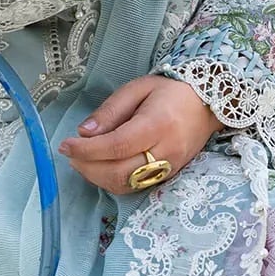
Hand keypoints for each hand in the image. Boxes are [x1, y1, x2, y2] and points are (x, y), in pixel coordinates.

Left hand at [56, 75, 224, 196]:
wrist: (208, 103)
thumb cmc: (171, 90)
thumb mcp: (137, 88)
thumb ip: (110, 111)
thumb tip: (83, 133)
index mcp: (157, 124)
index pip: (117, 145)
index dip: (87, 150)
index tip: (66, 145)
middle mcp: (166, 150)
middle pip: (120, 173)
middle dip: (88, 168)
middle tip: (71, 155)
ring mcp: (170, 167)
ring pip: (127, 185)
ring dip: (98, 179)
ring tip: (82, 161)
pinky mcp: (170, 176)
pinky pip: (136, 187)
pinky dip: (113, 182)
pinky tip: (102, 168)